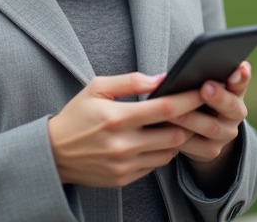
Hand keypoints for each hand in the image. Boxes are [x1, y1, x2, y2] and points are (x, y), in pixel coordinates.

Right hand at [47, 72, 207, 186]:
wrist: (54, 153)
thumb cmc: (77, 115)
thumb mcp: (97, 88)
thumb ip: (130, 81)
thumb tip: (161, 78)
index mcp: (116, 117)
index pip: (164, 108)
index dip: (188, 100)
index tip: (201, 91)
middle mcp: (122, 144)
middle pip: (174, 134)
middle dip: (189, 122)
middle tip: (195, 110)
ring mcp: (124, 165)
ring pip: (168, 153)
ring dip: (177, 139)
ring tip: (177, 125)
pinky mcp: (124, 179)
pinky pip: (155, 166)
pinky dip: (161, 153)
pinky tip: (157, 141)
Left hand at [168, 61, 251, 193]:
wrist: (203, 132)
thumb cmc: (200, 98)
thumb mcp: (208, 84)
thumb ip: (212, 71)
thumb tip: (203, 60)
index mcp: (236, 92)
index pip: (241, 82)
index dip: (241, 77)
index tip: (237, 70)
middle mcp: (235, 115)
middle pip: (230, 106)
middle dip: (218, 97)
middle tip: (205, 88)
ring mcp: (225, 135)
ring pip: (210, 127)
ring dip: (190, 118)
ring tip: (172, 110)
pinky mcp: (210, 151)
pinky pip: (194, 144)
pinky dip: (179, 136)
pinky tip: (165, 128)